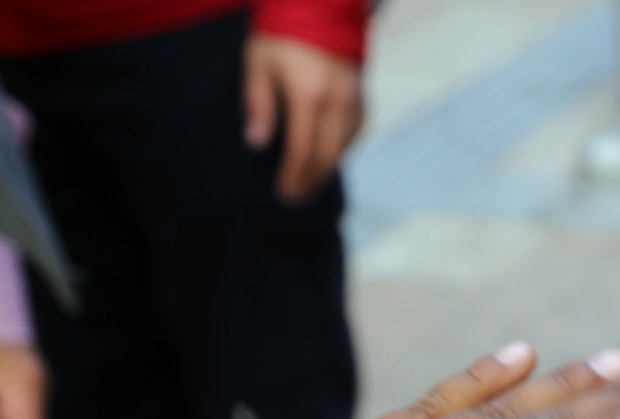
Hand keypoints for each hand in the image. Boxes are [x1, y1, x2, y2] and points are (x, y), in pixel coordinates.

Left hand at [243, 34, 362, 203]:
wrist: (321, 7)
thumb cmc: (282, 34)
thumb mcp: (258, 64)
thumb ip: (258, 105)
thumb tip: (257, 144)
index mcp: (308, 95)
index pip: (302, 150)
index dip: (293, 177)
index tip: (283, 194)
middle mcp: (336, 103)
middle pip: (326, 158)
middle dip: (311, 182)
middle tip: (295, 199)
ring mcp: (353, 101)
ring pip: (343, 149)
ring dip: (326, 170)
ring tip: (309, 184)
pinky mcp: (362, 98)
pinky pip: (354, 134)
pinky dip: (341, 151)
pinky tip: (328, 157)